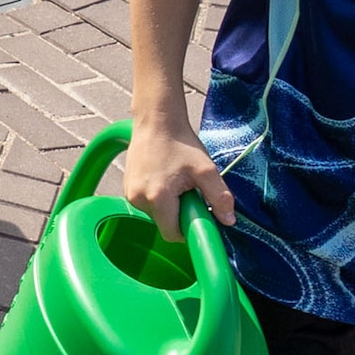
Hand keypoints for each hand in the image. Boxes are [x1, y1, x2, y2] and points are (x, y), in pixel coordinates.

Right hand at [95, 123, 232, 224]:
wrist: (157, 121)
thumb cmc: (181, 143)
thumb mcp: (206, 170)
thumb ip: (219, 197)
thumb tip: (229, 221)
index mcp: (158, 197)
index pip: (172, 234)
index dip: (187, 229)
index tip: (196, 211)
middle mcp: (138, 199)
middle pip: (164, 224)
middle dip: (179, 214)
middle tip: (188, 191)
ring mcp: (129, 193)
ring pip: (155, 214)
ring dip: (168, 205)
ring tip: (175, 181)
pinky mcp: (126, 187)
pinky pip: (146, 203)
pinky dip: (157, 197)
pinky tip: (164, 177)